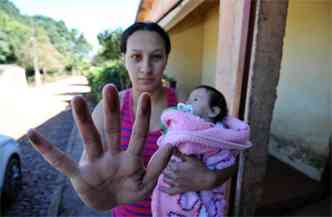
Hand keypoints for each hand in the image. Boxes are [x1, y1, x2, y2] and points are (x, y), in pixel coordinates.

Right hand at [28, 84, 170, 210]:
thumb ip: (157, 166)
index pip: (137, 134)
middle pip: (111, 130)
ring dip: (82, 120)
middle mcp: (111, 155)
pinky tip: (32, 134)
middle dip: (111, 110)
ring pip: (88, 138)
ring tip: (77, 100)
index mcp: (130, 158)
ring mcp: (94, 163)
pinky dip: (47, 150)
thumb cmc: (130, 191)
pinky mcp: (79, 175)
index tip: (144, 95)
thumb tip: (171, 145)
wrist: (110, 204)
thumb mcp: (147, 183)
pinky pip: (61, 162)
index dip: (141, 116)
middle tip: (110, 87)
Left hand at [160, 149, 214, 194]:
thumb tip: (171, 147)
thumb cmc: (199, 167)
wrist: (207, 179)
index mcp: (177, 168)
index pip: (166, 164)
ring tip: (167, 173)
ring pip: (165, 180)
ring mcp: (177, 184)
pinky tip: (161, 187)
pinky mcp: (180, 190)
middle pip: (164, 172)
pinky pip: (169, 191)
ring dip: (165, 176)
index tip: (170, 160)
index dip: (167, 161)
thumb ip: (179, 154)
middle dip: (166, 168)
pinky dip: (164, 190)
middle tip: (168, 166)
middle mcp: (175, 176)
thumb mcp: (190, 158)